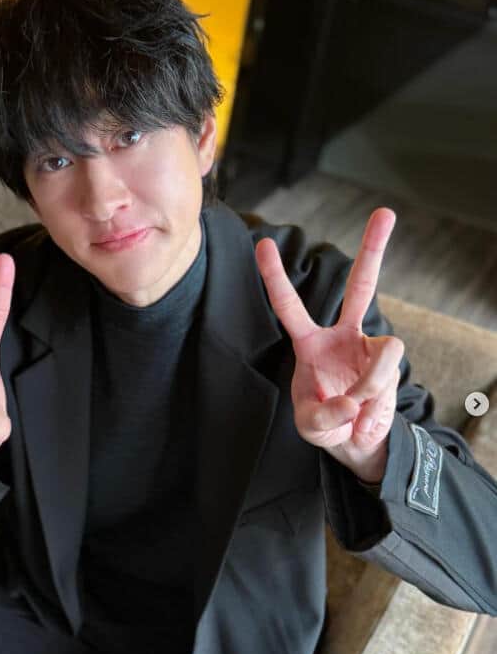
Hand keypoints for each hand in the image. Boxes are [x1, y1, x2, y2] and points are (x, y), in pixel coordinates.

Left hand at [254, 208, 403, 483]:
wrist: (356, 441)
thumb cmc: (326, 424)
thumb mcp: (312, 427)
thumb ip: (324, 417)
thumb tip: (350, 402)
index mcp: (310, 344)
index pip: (289, 306)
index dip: (275, 277)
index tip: (264, 243)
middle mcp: (342, 336)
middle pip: (361, 286)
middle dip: (374, 249)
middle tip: (386, 212)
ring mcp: (371, 348)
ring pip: (387, 349)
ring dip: (371, 385)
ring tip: (356, 409)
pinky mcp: (390, 365)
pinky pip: (390, 373)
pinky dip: (378, 397)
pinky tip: (367, 412)